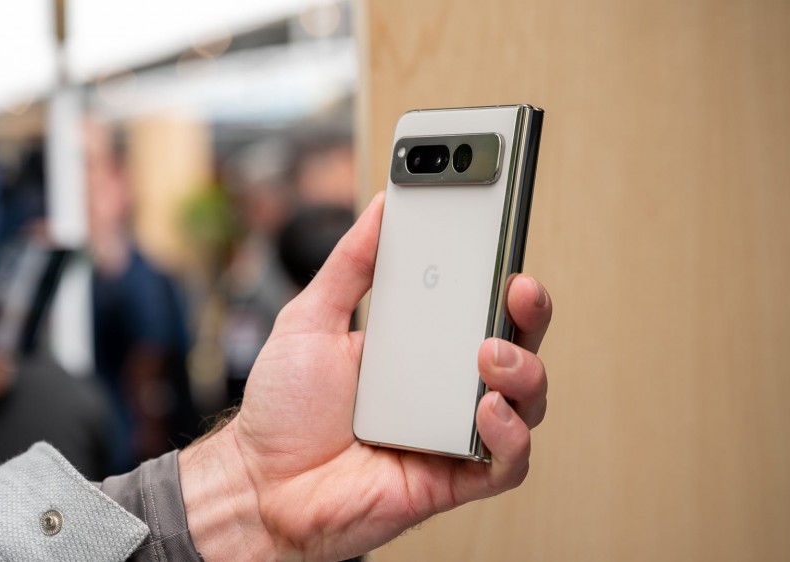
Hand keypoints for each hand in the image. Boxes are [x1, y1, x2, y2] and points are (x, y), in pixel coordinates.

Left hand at [180, 193, 551, 560]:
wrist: (258, 486)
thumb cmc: (284, 411)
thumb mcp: (311, 318)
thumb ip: (351, 263)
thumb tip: (382, 208)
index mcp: (422, 347)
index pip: (480, 304)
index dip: (502, 273)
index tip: (503, 236)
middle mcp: (447, 387)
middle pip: (518, 345)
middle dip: (531, 312)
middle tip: (515, 289)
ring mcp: (455, 432)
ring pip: (527, 401)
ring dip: (524, 370)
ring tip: (488, 353)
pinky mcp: (455, 478)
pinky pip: (509, 461)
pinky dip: (510, 434)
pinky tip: (483, 410)